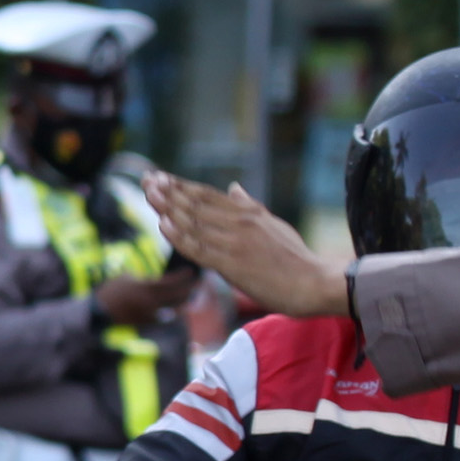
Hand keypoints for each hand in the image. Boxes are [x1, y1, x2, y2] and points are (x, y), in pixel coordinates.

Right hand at [93, 271, 195, 327]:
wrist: (100, 311)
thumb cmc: (112, 290)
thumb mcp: (127, 277)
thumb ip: (145, 279)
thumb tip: (158, 280)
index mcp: (146, 287)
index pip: (171, 281)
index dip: (183, 276)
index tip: (192, 271)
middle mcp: (152, 301)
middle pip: (177, 296)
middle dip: (190, 289)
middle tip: (200, 284)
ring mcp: (150, 313)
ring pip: (174, 309)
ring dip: (185, 303)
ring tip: (192, 298)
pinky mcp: (147, 322)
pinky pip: (165, 317)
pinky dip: (173, 313)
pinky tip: (178, 309)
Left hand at [142, 174, 351, 318]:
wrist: (314, 283)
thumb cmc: (295, 258)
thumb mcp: (273, 224)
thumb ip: (249, 206)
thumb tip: (234, 187)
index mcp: (248, 212)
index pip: (207, 195)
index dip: (181, 186)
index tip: (160, 177)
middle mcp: (239, 222)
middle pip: (196, 203)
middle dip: (168, 191)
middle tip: (146, 179)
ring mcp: (235, 243)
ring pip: (194, 222)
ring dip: (168, 207)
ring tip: (148, 193)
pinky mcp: (233, 265)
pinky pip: (200, 248)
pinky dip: (180, 236)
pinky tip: (163, 224)